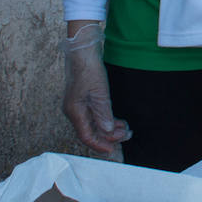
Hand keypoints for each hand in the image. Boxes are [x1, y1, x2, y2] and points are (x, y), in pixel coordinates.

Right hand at [62, 22, 130, 154]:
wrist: (83, 52)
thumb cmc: (89, 70)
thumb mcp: (100, 92)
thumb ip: (103, 113)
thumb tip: (107, 131)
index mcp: (74, 111)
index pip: (86, 136)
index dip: (100, 145)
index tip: (114, 150)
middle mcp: (74, 111)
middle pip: (90, 132)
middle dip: (108, 137)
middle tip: (127, 135)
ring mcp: (78, 106)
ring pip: (93, 124)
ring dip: (109, 128)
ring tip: (125, 128)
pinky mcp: (83, 100)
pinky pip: (94, 116)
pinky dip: (106, 120)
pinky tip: (117, 121)